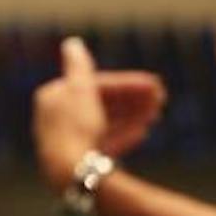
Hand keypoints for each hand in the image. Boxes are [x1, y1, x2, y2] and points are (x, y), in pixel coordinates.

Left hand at [33, 36, 148, 189]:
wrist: (73, 173)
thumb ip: (78, 66)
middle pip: (99, 104)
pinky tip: (141, 133)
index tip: (155, 86)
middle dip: (131, 100)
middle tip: (161, 100)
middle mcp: (57, 118)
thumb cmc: (76, 128)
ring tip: (155, 115)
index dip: (126, 83)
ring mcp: (66, 141)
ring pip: (103, 123)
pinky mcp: (76, 162)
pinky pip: (101, 144)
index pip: (96, 85)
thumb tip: (72, 43)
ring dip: (130, 116)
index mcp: (54, 97)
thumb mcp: (81, 89)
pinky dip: (121, 136)